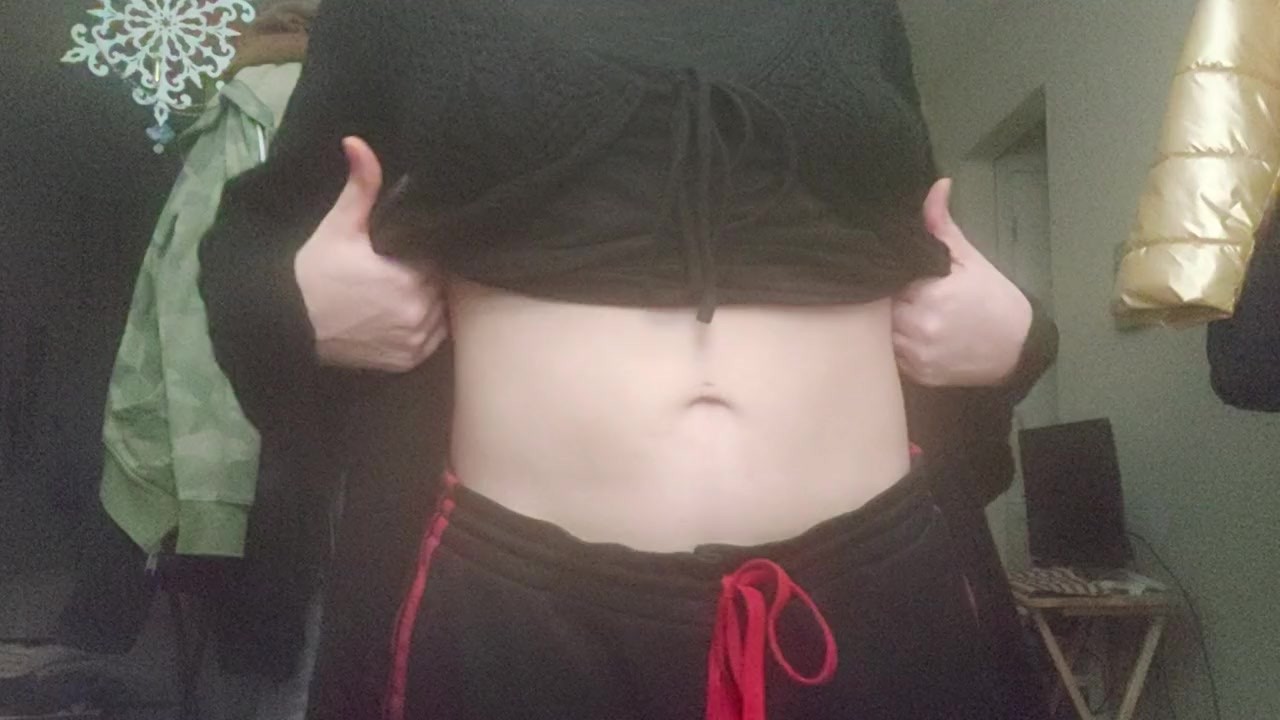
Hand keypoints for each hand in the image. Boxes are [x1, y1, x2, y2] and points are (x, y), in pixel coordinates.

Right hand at [294, 136, 447, 371]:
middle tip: (404, 266)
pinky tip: (403, 313)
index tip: (410, 246)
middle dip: (428, 274)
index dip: (426, 249)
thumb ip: (360, 186)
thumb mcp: (339, 226)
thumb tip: (358, 142)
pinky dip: (425, 327)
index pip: (438, 256)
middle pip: (442, 285)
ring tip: (404, 289)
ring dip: (430, 301)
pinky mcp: (408, 361)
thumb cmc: (314, 273)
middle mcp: (419, 313)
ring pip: (441, 312)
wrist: (289, 326)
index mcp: (409, 279)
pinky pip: (433, 340)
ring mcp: (415, 341)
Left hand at [892, 179, 1032, 386]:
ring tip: (893, 306)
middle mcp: (920, 327)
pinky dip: (891, 342)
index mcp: (931, 295)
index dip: (882, 269)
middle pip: (877, 306)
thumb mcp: (969, 259)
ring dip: (880, 320)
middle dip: (879, 294)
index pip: (886, 277)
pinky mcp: (916, 374)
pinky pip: (889, 356)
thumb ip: (942, 225)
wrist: (1018, 348)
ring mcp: (916, 354)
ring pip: (877, 333)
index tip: (882, 262)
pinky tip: (901, 330)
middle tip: (885, 282)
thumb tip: (937, 185)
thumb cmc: (993, 299)